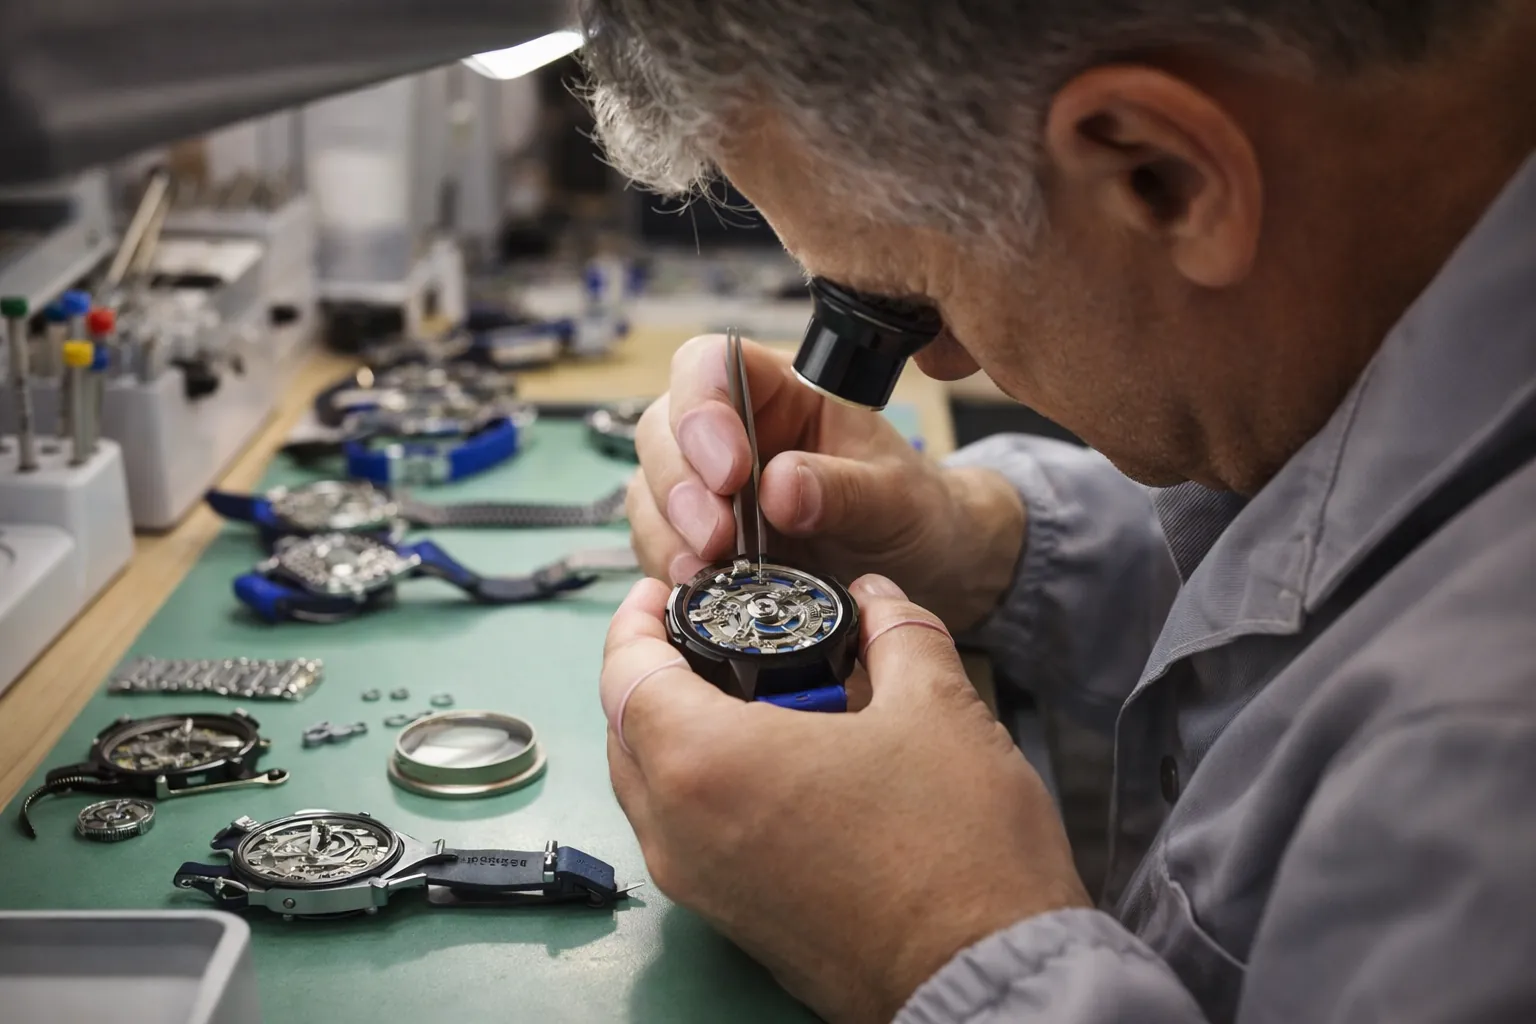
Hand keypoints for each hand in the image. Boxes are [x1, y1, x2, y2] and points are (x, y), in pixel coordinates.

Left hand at [600, 574, 1088, 1023]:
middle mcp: (680, 832)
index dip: (636, 620)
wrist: (988, 979)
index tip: (661, 592)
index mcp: (706, 764)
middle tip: (708, 634)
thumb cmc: (958, 852)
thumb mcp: (938, 707)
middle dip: (653, 672)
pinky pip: (684, 833)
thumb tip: (878, 599)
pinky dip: (703, 785)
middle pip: (625, 730)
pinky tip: (777, 762)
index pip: (625, 672)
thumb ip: (896, 632)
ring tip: (750, 694)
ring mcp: (699, 886)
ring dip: (678, 731)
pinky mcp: (729, 919)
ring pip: (650, 787)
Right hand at [628, 334, 1023, 631]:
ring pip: (649, 488)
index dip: (703, 408)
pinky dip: (669, 566)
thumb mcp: (897, 498)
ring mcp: (706, 484)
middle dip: (680, 484)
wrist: (919, 567)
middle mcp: (731, 429)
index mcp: (780, 391)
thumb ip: (845, 489)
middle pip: (663, 429)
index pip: (711, 366)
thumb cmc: (910, 510)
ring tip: (707, 571)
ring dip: (668, 531)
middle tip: (717, 536)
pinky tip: (698, 588)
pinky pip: (656, 544)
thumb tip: (779, 487)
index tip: (732, 470)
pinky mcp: (697, 538)